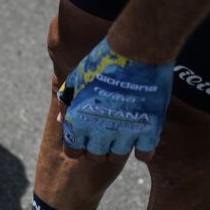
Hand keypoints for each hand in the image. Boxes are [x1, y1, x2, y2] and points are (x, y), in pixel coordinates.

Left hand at [57, 37, 173, 161]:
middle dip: (98, 148)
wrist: (136, 52)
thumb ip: (67, 102)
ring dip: (118, 149)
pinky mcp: (149, 129)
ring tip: (122, 132)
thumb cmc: (102, 62)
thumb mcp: (76, 80)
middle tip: (106, 133)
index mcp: (78, 120)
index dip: (78, 146)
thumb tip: (60, 120)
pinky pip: (144, 154)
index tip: (86, 138)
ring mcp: (125, 133)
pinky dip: (143, 149)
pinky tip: (141, 135)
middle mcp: (99, 131)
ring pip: (117, 157)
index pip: (73, 152)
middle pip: (95, 157)